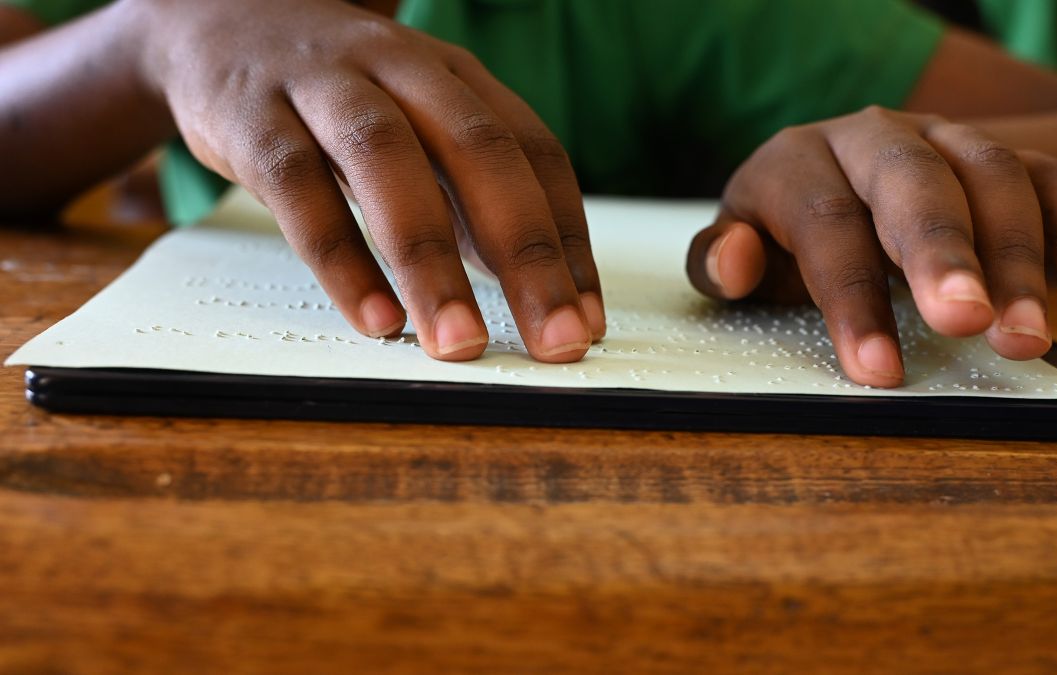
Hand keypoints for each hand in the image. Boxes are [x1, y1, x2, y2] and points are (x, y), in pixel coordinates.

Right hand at [132, 0, 603, 360]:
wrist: (218, 19)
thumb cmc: (339, 94)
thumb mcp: (419, 126)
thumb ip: (470, 198)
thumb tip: (535, 289)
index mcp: (457, 77)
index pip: (536, 153)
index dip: (569, 240)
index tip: (586, 319)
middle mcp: (402, 69)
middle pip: (481, 153)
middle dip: (527, 255)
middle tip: (554, 340)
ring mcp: (325, 85)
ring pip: (388, 163)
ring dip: (431, 261)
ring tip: (460, 342)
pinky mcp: (253, 116)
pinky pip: (298, 186)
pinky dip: (339, 256)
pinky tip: (374, 316)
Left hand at [686, 106, 1056, 386]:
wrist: (845, 181)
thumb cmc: (784, 237)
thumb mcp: (743, 250)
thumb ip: (722, 263)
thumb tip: (734, 263)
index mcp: (797, 162)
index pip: (826, 224)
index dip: (851, 299)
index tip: (879, 371)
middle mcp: (873, 138)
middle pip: (913, 184)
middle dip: (943, 253)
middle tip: (966, 322)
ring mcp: (945, 140)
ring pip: (992, 177)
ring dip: (1017, 259)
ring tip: (1025, 339)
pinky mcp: (1005, 156)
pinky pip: (1056, 181)